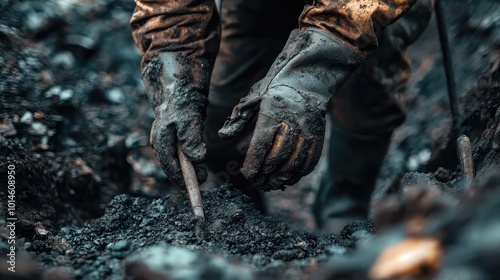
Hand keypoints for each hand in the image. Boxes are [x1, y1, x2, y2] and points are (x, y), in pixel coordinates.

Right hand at [143, 53, 210, 185]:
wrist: (175, 69)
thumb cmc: (181, 92)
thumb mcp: (188, 115)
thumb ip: (191, 137)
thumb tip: (197, 159)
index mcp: (162, 138)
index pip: (172, 168)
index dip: (183, 183)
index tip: (196, 193)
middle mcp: (161, 138)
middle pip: (172, 165)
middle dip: (185, 177)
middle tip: (202, 182)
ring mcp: (166, 132)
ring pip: (175, 157)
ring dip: (186, 168)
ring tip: (199, 175)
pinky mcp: (174, 125)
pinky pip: (179, 147)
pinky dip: (187, 155)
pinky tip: (194, 157)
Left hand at [219, 85, 325, 190]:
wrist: (307, 80)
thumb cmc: (274, 91)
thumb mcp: (253, 100)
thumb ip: (238, 119)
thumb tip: (222, 136)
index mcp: (272, 113)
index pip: (261, 146)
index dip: (253, 164)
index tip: (248, 175)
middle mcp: (291, 123)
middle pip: (277, 157)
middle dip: (266, 175)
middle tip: (257, 183)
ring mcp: (307, 131)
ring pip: (294, 162)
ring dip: (281, 178)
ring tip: (270, 185)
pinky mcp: (318, 137)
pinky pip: (309, 161)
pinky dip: (297, 174)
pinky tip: (287, 179)